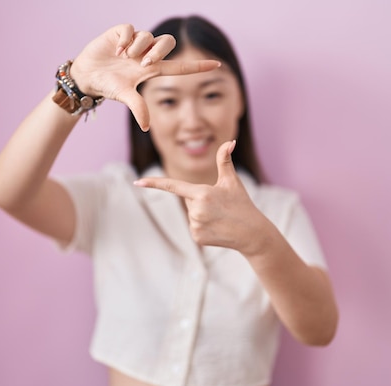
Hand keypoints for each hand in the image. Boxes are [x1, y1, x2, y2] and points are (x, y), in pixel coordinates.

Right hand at [69, 24, 219, 130]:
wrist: (87, 76)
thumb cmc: (108, 86)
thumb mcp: (124, 96)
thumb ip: (137, 107)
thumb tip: (146, 127)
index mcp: (152, 69)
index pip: (180, 67)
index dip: (198, 66)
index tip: (216, 65)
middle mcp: (146, 54)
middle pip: (167, 43)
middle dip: (158, 51)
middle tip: (143, 62)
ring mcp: (135, 42)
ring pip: (148, 36)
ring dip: (137, 47)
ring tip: (123, 57)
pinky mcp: (121, 32)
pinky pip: (131, 29)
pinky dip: (125, 39)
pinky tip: (116, 50)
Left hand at [134, 141, 266, 252]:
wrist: (252, 233)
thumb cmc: (242, 204)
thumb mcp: (232, 181)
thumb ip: (225, 160)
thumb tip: (230, 142)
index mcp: (202, 193)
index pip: (173, 185)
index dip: (154, 183)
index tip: (137, 182)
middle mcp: (196, 210)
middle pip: (188, 200)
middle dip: (200, 200)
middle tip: (219, 206)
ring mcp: (196, 225)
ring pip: (191, 214)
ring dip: (202, 214)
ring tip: (220, 218)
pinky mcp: (197, 237)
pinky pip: (193, 228)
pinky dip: (203, 227)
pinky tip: (217, 228)